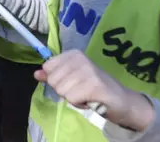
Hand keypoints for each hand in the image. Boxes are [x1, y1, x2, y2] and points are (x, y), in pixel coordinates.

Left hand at [34, 50, 154, 131]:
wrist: (122, 100)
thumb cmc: (95, 88)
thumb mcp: (72, 78)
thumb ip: (53, 76)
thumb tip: (36, 74)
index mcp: (73, 54)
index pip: (48, 67)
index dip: (57, 80)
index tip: (73, 82)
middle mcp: (80, 59)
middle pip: (53, 81)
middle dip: (65, 91)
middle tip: (81, 90)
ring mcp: (88, 71)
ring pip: (61, 91)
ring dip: (73, 98)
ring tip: (87, 94)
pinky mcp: (93, 85)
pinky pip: (72, 98)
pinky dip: (80, 104)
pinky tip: (91, 100)